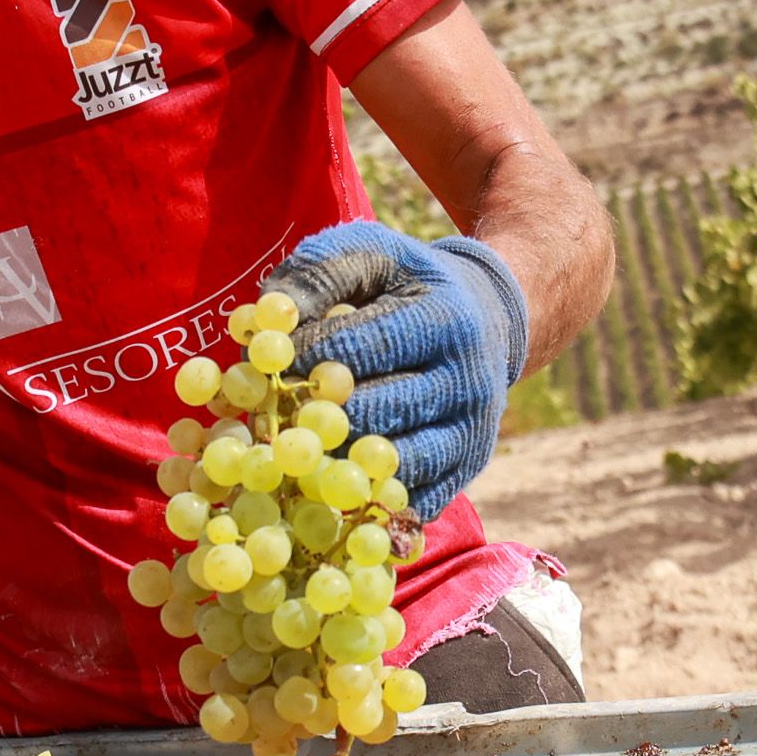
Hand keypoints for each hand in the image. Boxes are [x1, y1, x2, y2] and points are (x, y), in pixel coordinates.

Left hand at [264, 220, 527, 518]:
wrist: (490, 315)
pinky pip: (408, 501)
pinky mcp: (467, 470)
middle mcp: (469, 381)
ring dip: (332, 467)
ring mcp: (472, 433)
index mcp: (447, 320)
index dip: (306, 360)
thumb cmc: (409, 282)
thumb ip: (318, 274)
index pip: (362, 349)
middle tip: (269, 419)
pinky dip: (362, 501)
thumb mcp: (372, 254)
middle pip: (374, 414)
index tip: (267, 366)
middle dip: (312, 419)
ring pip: (390, 467)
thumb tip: (265, 318)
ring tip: (292, 455)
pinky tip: (325, 486)